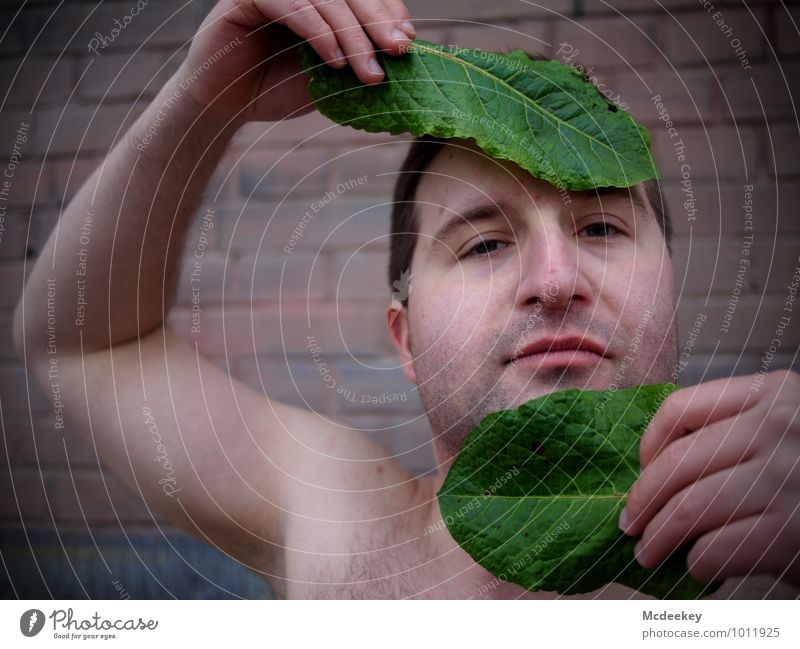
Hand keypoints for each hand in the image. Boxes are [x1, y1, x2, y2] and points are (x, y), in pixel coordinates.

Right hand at [179, 0, 415, 121]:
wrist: (227, 105)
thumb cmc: (277, 89)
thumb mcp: (327, 80)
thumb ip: (355, 65)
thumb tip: (399, 67)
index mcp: (322, 1)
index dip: (389, 11)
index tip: (407, 40)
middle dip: (378, 22)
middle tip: (398, 51)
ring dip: (352, 35)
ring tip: (369, 72)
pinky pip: (293, 6)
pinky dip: (318, 32)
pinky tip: (333, 61)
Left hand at [619, 370, 799, 587]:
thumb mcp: (781, 432)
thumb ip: (729, 434)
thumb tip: (650, 469)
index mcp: (769, 392)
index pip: (679, 408)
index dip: (647, 446)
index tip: (640, 474)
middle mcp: (779, 426)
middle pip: (677, 463)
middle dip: (642, 501)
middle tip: (629, 525)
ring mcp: (788, 477)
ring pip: (690, 508)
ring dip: (659, 537)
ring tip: (648, 552)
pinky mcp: (795, 529)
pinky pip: (719, 547)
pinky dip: (698, 562)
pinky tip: (698, 565)